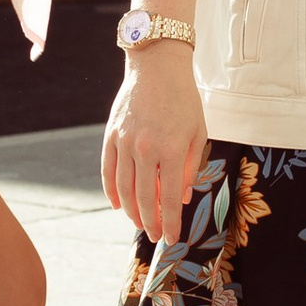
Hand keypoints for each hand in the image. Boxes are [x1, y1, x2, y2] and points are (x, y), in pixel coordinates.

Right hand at [103, 42, 209, 242]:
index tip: (172, 238)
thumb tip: (182, 197)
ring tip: (139, 223)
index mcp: (172, 150)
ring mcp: (125, 142)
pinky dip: (112, 191)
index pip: (170, 197)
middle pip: (145, 198)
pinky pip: (108, 171)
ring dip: (131, 211)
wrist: (157, 67)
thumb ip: (190, 167)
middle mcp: (146, 149)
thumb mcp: (197, 133)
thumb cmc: (184, 100)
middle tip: (156, 235)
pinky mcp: (111, 135)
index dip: (171, 222)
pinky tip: (117, 204)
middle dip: (151, 222)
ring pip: (124, 188)